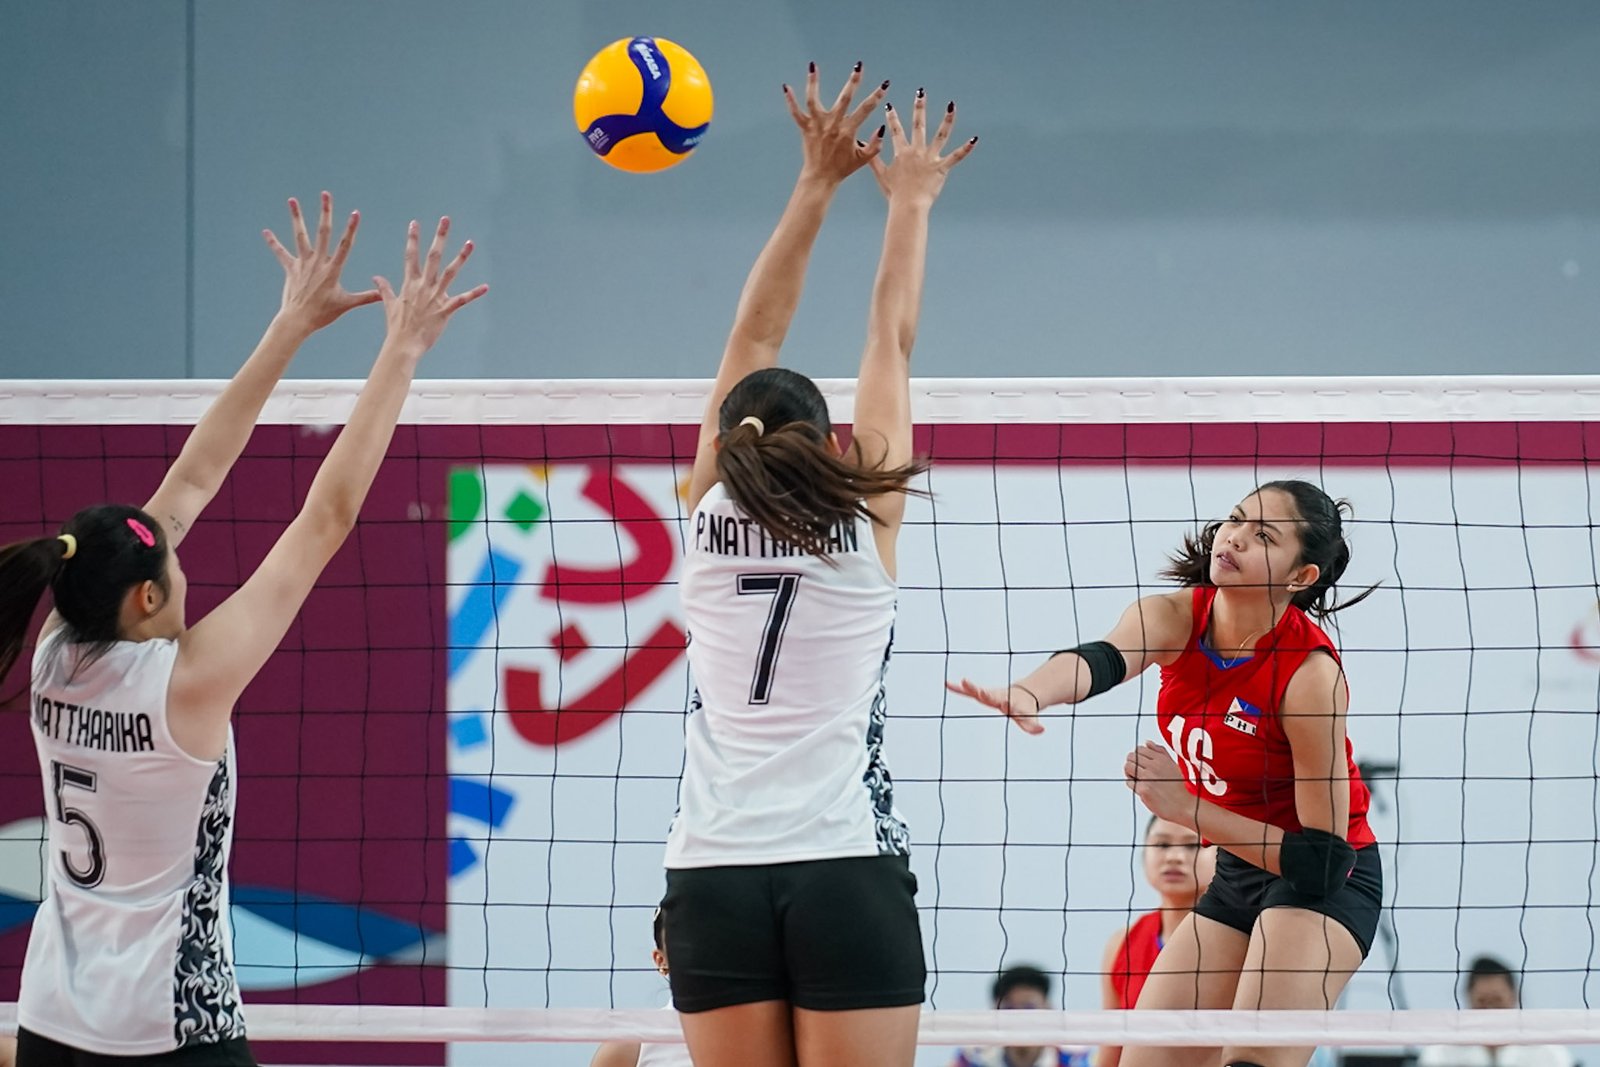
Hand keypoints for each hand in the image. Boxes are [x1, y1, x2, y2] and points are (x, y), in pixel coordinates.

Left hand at [263, 192, 381, 332]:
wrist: (298, 320)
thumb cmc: (323, 314)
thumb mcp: (346, 304)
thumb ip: (366, 297)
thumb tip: (383, 295)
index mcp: (332, 270)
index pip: (345, 245)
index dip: (351, 228)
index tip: (355, 213)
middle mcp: (317, 262)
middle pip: (323, 232)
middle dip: (325, 212)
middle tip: (326, 194)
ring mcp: (302, 264)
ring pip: (300, 235)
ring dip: (297, 217)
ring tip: (292, 200)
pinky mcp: (290, 268)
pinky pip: (281, 253)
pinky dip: (273, 242)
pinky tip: (266, 232)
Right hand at [373, 217, 487, 355]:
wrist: (403, 344)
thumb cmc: (397, 327)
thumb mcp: (388, 304)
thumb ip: (384, 289)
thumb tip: (376, 277)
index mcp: (410, 284)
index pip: (410, 256)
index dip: (413, 238)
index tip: (415, 223)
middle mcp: (423, 286)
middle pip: (433, 256)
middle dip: (439, 236)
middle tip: (445, 219)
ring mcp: (435, 297)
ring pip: (450, 272)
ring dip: (461, 257)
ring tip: (470, 243)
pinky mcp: (445, 310)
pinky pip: (462, 299)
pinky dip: (474, 293)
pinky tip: (486, 287)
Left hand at [783, 62, 889, 184]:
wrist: (821, 177)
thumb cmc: (842, 168)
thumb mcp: (863, 159)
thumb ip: (875, 145)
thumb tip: (882, 128)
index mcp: (848, 131)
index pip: (866, 110)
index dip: (876, 97)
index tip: (884, 85)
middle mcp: (833, 125)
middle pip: (844, 99)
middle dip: (853, 82)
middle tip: (859, 66)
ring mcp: (817, 125)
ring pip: (814, 100)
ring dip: (814, 82)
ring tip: (813, 67)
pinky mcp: (805, 129)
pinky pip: (796, 113)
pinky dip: (790, 100)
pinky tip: (786, 87)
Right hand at [868, 89, 976, 206]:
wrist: (908, 205)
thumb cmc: (894, 193)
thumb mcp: (880, 175)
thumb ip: (873, 158)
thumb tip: (863, 144)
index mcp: (902, 153)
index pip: (896, 131)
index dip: (892, 118)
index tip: (889, 105)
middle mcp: (916, 151)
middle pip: (918, 125)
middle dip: (919, 107)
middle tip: (921, 92)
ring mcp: (930, 158)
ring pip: (940, 135)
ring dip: (946, 120)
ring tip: (951, 106)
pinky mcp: (941, 168)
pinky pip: (955, 156)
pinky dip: (965, 149)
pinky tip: (974, 139)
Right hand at [945, 678, 1043, 735]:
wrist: (1022, 694)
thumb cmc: (1024, 709)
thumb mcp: (1028, 718)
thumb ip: (1032, 725)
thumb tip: (1042, 730)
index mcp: (1009, 702)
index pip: (1007, 704)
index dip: (1007, 704)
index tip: (1005, 703)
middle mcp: (997, 697)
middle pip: (990, 695)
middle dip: (985, 694)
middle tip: (980, 691)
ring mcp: (988, 694)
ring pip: (977, 691)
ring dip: (970, 687)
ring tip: (962, 681)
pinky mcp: (980, 694)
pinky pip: (967, 692)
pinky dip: (957, 689)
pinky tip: (947, 683)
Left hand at [1124, 741, 1195, 826]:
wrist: (1185, 806)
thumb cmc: (1178, 787)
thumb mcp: (1173, 765)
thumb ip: (1160, 752)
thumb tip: (1147, 742)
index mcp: (1161, 758)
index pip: (1139, 749)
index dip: (1138, 756)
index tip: (1142, 764)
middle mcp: (1154, 766)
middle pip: (1131, 757)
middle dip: (1132, 763)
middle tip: (1138, 773)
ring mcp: (1148, 777)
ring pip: (1127, 767)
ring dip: (1130, 773)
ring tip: (1138, 780)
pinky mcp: (1143, 789)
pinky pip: (1129, 782)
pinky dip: (1133, 785)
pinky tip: (1142, 789)